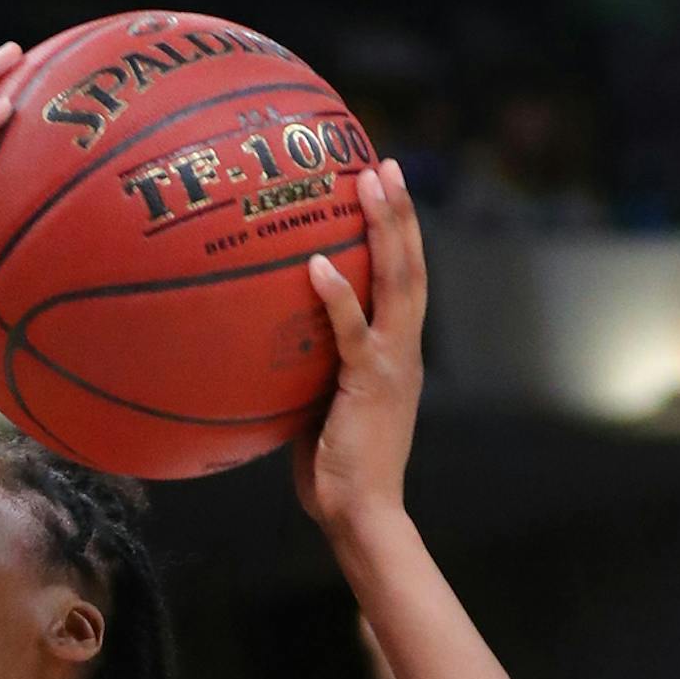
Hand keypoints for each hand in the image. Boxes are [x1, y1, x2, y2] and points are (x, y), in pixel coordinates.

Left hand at [291, 159, 424, 532]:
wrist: (361, 515)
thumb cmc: (335, 473)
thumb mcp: (321, 411)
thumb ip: (309, 374)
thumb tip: (269, 348)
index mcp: (397, 354)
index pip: (403, 283)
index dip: (397, 236)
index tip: (383, 191)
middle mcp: (404, 350)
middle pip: (410, 266)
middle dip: (399, 212)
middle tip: (383, 163)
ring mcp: (392, 364)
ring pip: (398, 282)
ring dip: (385, 229)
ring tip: (368, 181)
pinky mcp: (370, 385)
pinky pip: (352, 331)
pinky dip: (337, 296)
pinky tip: (316, 263)